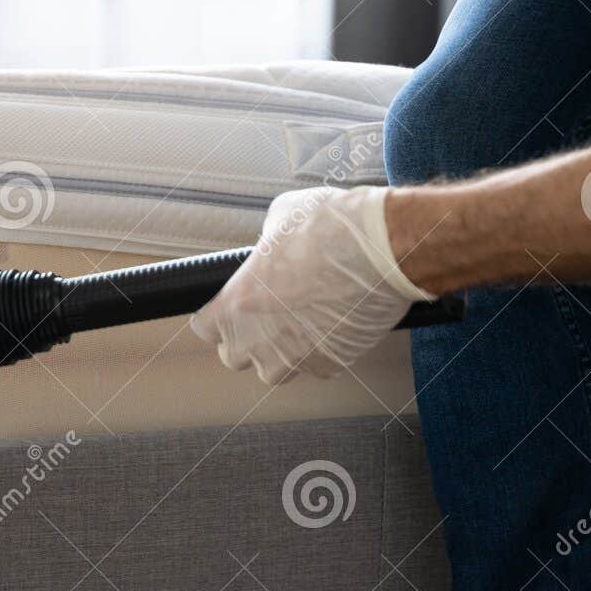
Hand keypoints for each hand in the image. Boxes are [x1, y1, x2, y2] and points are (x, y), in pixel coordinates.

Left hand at [190, 185, 433, 383]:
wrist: (386, 248)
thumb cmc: (331, 228)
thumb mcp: (280, 219)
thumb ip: (263, 248)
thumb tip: (269, 251)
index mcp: (235, 303)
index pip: (205, 328)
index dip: (216, 317)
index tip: (228, 309)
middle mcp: (259, 338)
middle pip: (234, 357)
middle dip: (246, 340)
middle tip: (265, 317)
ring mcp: (295, 357)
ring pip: (273, 371)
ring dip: (280, 354)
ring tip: (298, 327)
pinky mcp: (331, 365)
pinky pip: (315, 368)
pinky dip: (319, 354)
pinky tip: (330, 328)